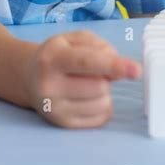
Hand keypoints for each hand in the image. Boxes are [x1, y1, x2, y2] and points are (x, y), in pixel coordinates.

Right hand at [25, 29, 141, 127]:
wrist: (28, 77)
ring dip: (104, 92)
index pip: (87, 62)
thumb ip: (100, 47)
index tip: (137, 70)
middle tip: (91, 71)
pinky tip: (86, 96)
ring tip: (86, 83)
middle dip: (105, 76)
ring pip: (103, 103)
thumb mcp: (74, 39)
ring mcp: (55, 110)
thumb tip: (121, 70)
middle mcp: (50, 86)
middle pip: (100, 85)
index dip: (114, 65)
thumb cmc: (58, 54)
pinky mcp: (64, 125)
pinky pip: (101, 117)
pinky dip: (102, 105)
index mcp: (52, 58)